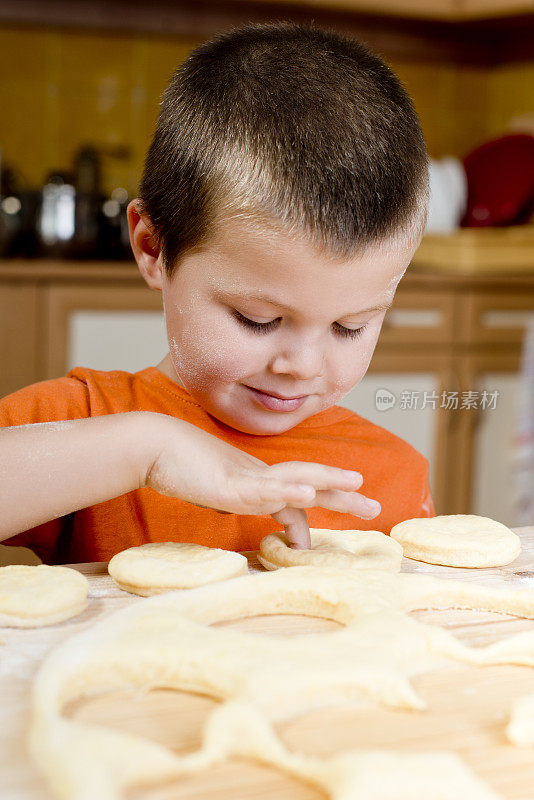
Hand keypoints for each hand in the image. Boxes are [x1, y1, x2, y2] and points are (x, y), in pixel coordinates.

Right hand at [144, 415, 380, 548]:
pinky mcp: (229, 484)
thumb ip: (234, 499)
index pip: (292, 501)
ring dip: (327, 482)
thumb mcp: (215, 492)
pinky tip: (305, 494)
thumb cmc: (181, 468)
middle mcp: (258, 476)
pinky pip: (263, 490)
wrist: (154, 446)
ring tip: (354, 484)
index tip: (307, 548)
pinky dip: (286, 491)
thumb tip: (239, 508)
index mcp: (256, 480)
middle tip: (374, 505)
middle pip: (308, 483)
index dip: (305, 523)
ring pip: (295, 478)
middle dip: (342, 495)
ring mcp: (245, 479)